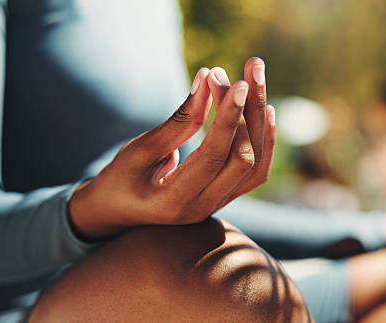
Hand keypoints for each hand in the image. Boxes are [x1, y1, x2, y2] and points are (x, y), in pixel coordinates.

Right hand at [69, 59, 275, 238]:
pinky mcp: (226, 195)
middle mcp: (202, 207)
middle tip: (241, 72)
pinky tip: (266, 109)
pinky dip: (264, 140)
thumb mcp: (140, 150)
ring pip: (256, 164)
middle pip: (243, 159)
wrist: (119, 211)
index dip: (229, 118)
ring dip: (259, 120)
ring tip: (256, 78)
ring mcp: (218, 204)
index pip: (213, 156)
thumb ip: (178, 120)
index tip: (238, 83)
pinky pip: (256, 171)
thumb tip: (207, 78)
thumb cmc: (121, 178)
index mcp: (174, 200)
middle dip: (246, 111)